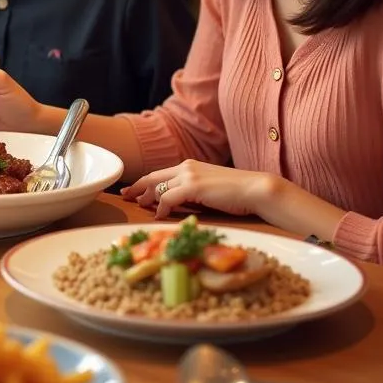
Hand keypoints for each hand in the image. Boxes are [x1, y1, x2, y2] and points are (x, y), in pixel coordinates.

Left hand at [121, 160, 278, 218]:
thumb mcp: (209, 188)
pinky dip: (161, 208)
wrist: (256, 189)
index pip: (160, 174)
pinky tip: (159, 216)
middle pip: (153, 178)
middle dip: (137, 188)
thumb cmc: (237, 193)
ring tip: (140, 207)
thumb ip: (192, 191)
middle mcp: (185, 167)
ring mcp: (188, 176)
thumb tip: (177, 203)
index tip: (133, 190)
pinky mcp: (193, 187)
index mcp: (189, 166)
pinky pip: (168, 198)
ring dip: (148, 199)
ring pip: (158, 188)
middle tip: (126, 197)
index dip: (144, 182)